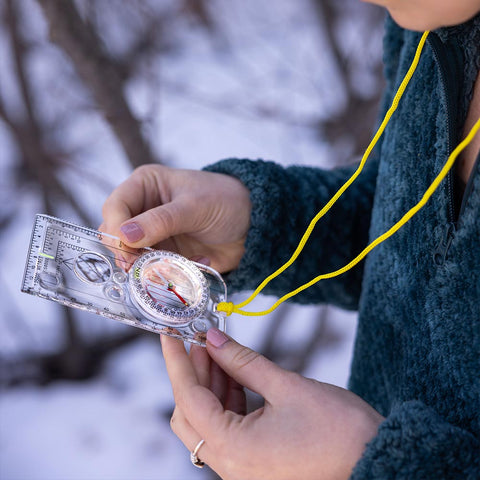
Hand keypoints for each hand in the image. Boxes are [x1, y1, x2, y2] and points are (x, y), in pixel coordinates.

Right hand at [100, 164, 250, 272]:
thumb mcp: (194, 207)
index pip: (115, 207)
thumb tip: (125, 236)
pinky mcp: (164, 255)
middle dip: (127, 252)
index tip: (129, 248)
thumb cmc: (225, 201)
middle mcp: (142, 209)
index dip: (117, 229)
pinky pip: (151, 270)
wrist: (252, 224)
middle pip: (115, 234)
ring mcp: (152, 235)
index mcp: (144, 185)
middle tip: (142, 266)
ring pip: (130, 256)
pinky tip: (189, 268)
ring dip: (146, 267)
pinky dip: (164, 274)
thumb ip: (161, 221)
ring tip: (169, 269)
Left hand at [161, 330, 383, 479]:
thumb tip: (214, 339)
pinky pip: (227, 429)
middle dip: (193, 373)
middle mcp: (231, 466)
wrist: (377, 463)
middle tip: (202, 339)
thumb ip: (243, 362)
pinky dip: (226, 399)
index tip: (169, 335)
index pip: (188, 398)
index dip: (177, 362)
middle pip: (190, 415)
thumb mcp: (287, 387)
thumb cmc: (340, 430)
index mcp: (235, 449)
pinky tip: (235, 373)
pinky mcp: (254, 464)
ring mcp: (242, 469)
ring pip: (208, 421)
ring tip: (219, 350)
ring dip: (211, 384)